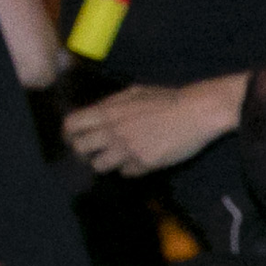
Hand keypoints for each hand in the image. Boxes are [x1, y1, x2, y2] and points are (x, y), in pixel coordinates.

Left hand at [64, 81, 230, 176]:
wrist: (197, 112)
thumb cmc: (167, 99)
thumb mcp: (134, 93)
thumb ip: (111, 105)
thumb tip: (95, 116)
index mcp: (109, 112)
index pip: (72, 125)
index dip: (69, 133)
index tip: (74, 138)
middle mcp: (113, 132)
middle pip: (80, 149)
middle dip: (84, 151)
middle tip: (94, 151)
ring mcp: (127, 150)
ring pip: (99, 166)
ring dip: (106, 162)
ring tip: (119, 156)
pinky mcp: (143, 164)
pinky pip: (126, 172)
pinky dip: (130, 168)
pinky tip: (142, 158)